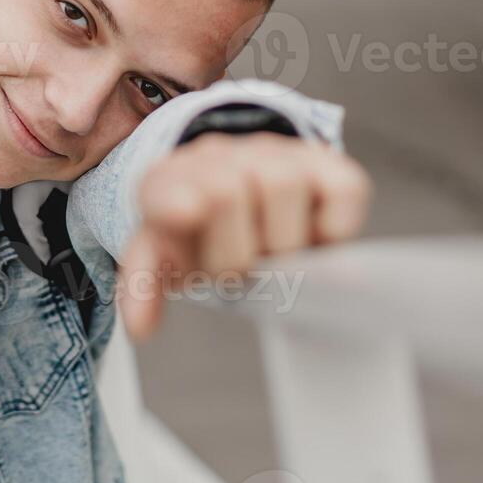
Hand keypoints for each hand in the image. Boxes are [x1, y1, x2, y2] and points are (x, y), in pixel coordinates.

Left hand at [115, 132, 371, 340]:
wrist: (238, 196)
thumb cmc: (198, 237)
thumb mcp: (163, 258)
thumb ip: (145, 286)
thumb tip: (141, 329)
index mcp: (169, 181)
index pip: (167, 188)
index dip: (177, 200)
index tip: (184, 214)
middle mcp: (220, 155)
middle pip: (225, 194)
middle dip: (232, 255)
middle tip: (238, 269)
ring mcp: (276, 153)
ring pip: (281, 185)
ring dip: (281, 241)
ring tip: (273, 252)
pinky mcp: (328, 165)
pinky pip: (341, 190)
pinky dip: (332, 228)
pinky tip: (312, 236)